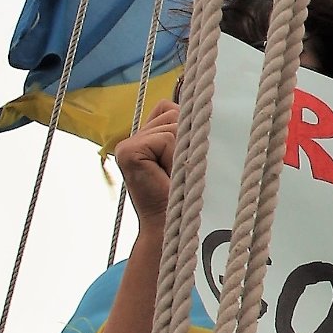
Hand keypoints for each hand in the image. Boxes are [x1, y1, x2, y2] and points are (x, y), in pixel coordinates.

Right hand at [112, 98, 179, 227]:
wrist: (174, 227)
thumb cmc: (189, 195)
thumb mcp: (190, 157)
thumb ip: (188, 131)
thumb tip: (204, 104)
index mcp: (147, 137)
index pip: (171, 108)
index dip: (189, 129)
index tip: (186, 160)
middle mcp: (134, 137)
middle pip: (175, 112)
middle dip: (189, 141)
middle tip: (181, 171)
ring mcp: (127, 144)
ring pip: (175, 124)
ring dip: (185, 151)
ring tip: (176, 175)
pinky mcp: (128, 151)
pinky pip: (168, 138)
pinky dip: (176, 156)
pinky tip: (167, 175)